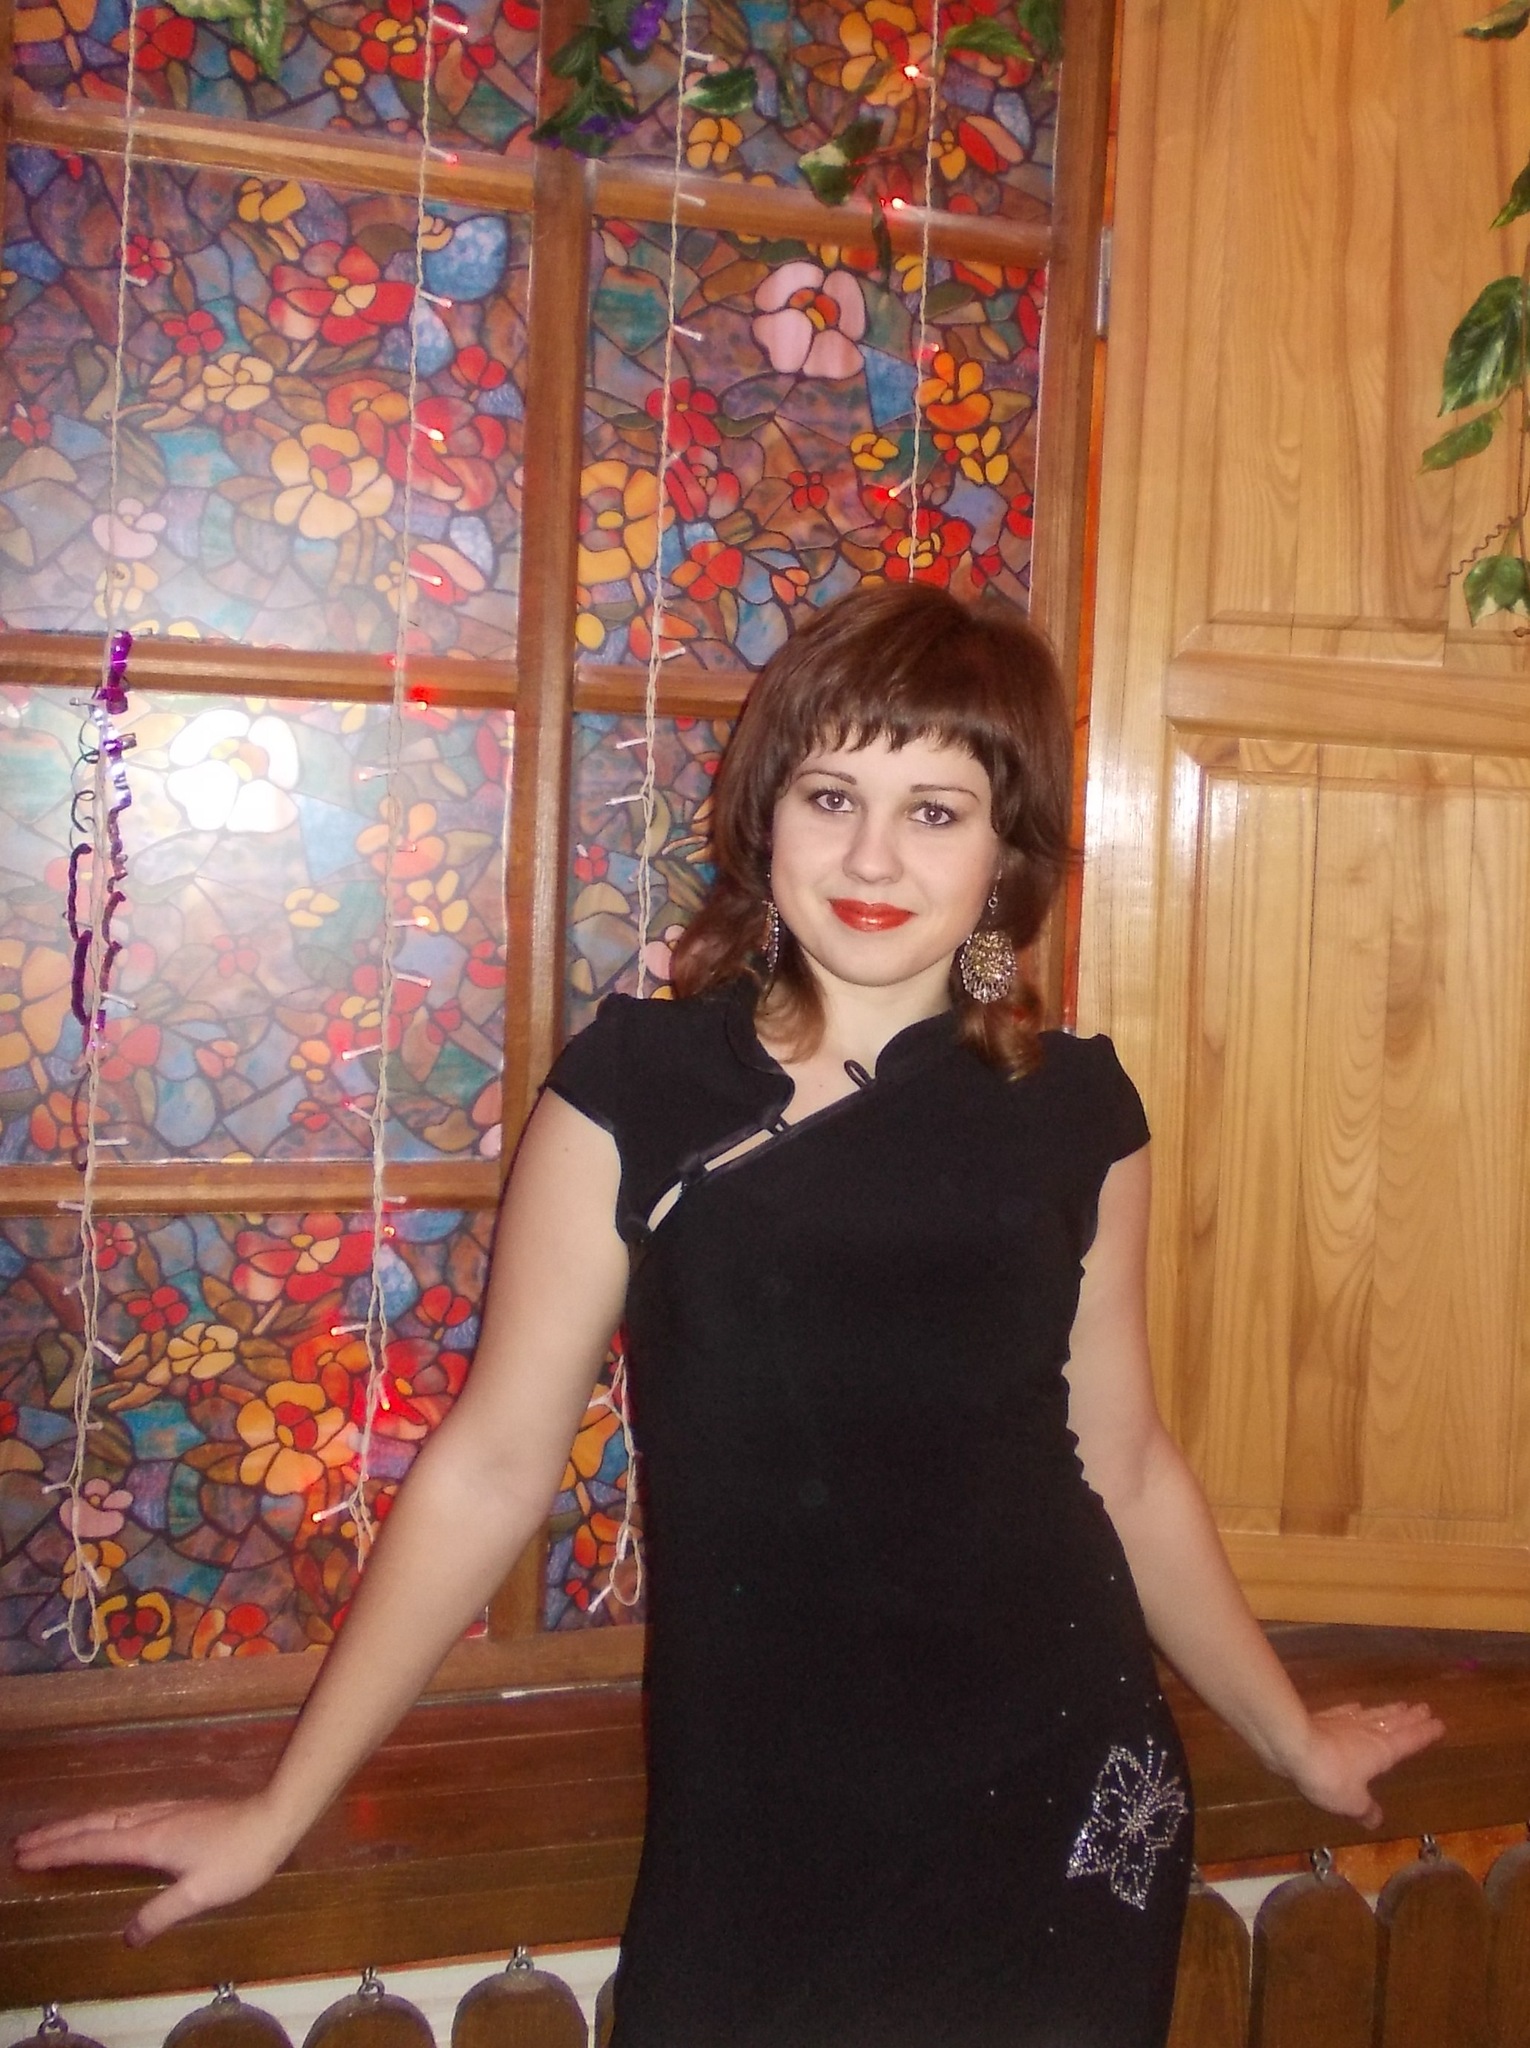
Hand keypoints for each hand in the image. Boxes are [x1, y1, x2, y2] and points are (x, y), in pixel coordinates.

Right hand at [12, 1796, 288, 1945]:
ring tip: (52, 1833)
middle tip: (22, 1843)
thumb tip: (128, 1936)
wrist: (275, 1816)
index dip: (58, 1852)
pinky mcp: (179, 1811)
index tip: (25, 1856)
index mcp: (149, 1840)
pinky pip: (126, 1813)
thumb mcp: (200, 1894)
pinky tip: (108, 1824)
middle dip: (57, 1834)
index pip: (93, 1846)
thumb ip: (160, 1914)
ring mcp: (166, 1812)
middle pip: (95, 1825)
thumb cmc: (240, 1858)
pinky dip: (103, 1820)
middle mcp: (151, 1821)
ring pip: (110, 1815)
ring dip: (78, 1824)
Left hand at [1285, 1699, 1445, 1829]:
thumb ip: (1365, 1809)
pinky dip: (1356, 1710)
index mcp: (1382, 1751)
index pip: (1410, 1741)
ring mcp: (1344, 1722)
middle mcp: (1367, 1732)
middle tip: (1424, 1708)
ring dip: (1388, 1711)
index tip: (1440, 1724)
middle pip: (1393, 1722)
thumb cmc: (1330, 1776)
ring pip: (1373, 1714)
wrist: (1292, 1743)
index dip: (1425, 1734)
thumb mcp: (1352, 1802)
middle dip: (1410, 1717)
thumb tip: (1376, 1819)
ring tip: (1400, 1705)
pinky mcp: (1323, 1719)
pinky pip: (1346, 1713)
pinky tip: (1357, 1707)